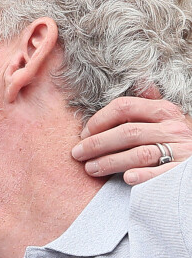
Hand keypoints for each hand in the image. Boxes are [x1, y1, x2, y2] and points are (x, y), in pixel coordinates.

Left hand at [71, 97, 191, 184]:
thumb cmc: (173, 138)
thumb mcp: (164, 117)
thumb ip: (149, 101)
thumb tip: (140, 79)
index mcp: (163, 110)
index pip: (124, 108)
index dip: (99, 120)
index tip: (83, 134)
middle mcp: (172, 128)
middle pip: (128, 132)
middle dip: (97, 144)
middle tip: (78, 154)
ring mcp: (180, 150)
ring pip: (140, 154)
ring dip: (110, 162)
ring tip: (90, 169)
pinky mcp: (182, 171)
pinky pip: (160, 174)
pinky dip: (142, 175)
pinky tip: (125, 178)